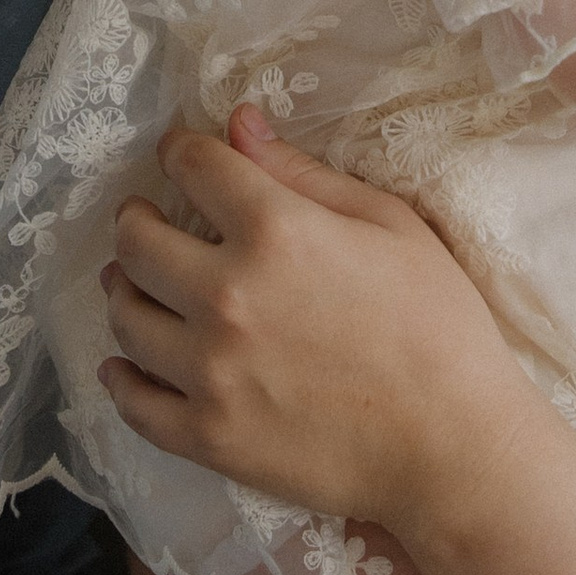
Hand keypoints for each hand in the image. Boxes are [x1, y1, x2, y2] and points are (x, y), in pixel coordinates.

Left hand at [99, 118, 527, 539]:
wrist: (454, 450)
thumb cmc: (439, 328)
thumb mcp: (390, 226)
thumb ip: (305, 174)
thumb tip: (239, 124)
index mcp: (276, 232)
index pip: (194, 167)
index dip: (182, 152)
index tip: (181, 156)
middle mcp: (226, 296)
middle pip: (137, 241)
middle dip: (137, 219)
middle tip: (145, 221)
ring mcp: (209, 372)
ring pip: (126, 317)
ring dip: (125, 291)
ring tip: (135, 286)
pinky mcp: (207, 437)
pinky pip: (134, 402)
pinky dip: (121, 378)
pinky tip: (126, 365)